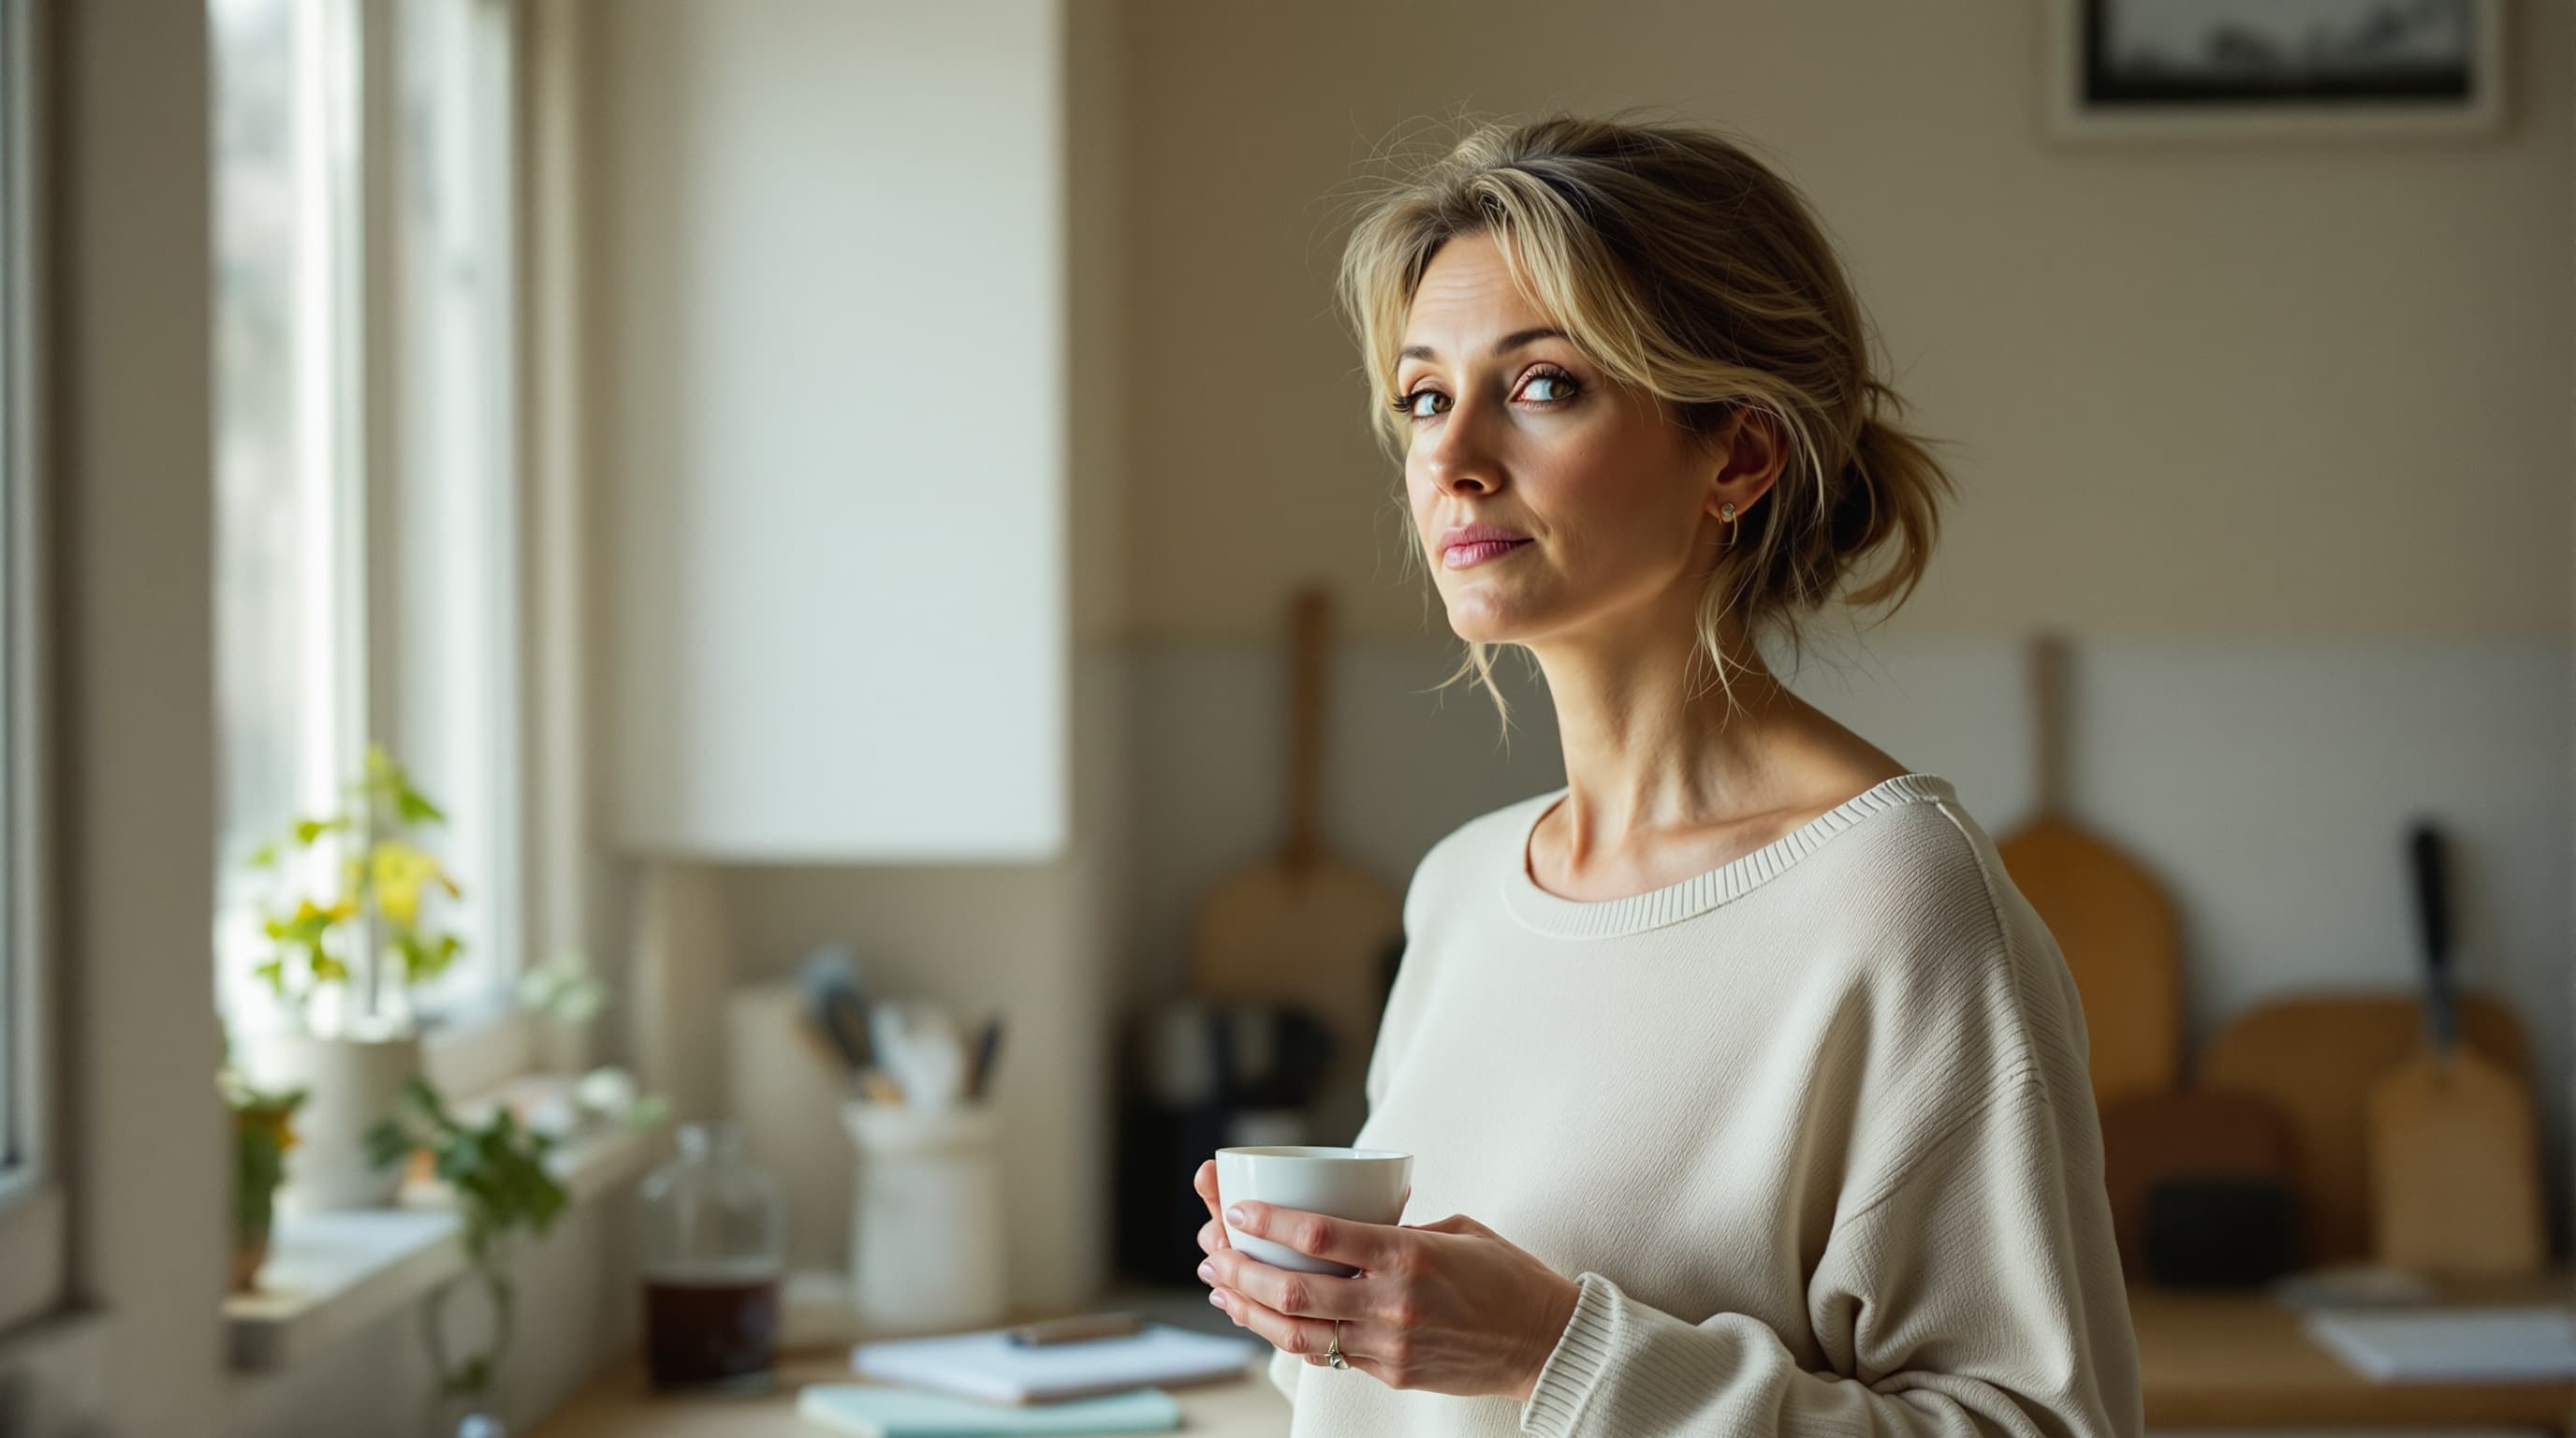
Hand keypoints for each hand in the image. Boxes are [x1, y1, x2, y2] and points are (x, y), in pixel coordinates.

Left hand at [1189, 1166, 1580, 1401]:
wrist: (1546, 1342)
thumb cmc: (1506, 1276)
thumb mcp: (1455, 1230)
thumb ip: (1397, 1229)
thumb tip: (1345, 1224)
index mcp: (1409, 1255)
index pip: (1321, 1236)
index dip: (1270, 1223)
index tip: (1236, 1209)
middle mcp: (1393, 1303)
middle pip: (1294, 1292)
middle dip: (1241, 1270)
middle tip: (1212, 1249)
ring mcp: (1389, 1344)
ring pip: (1298, 1334)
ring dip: (1249, 1308)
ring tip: (1220, 1285)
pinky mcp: (1390, 1373)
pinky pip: (1326, 1355)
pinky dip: (1287, 1335)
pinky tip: (1262, 1317)